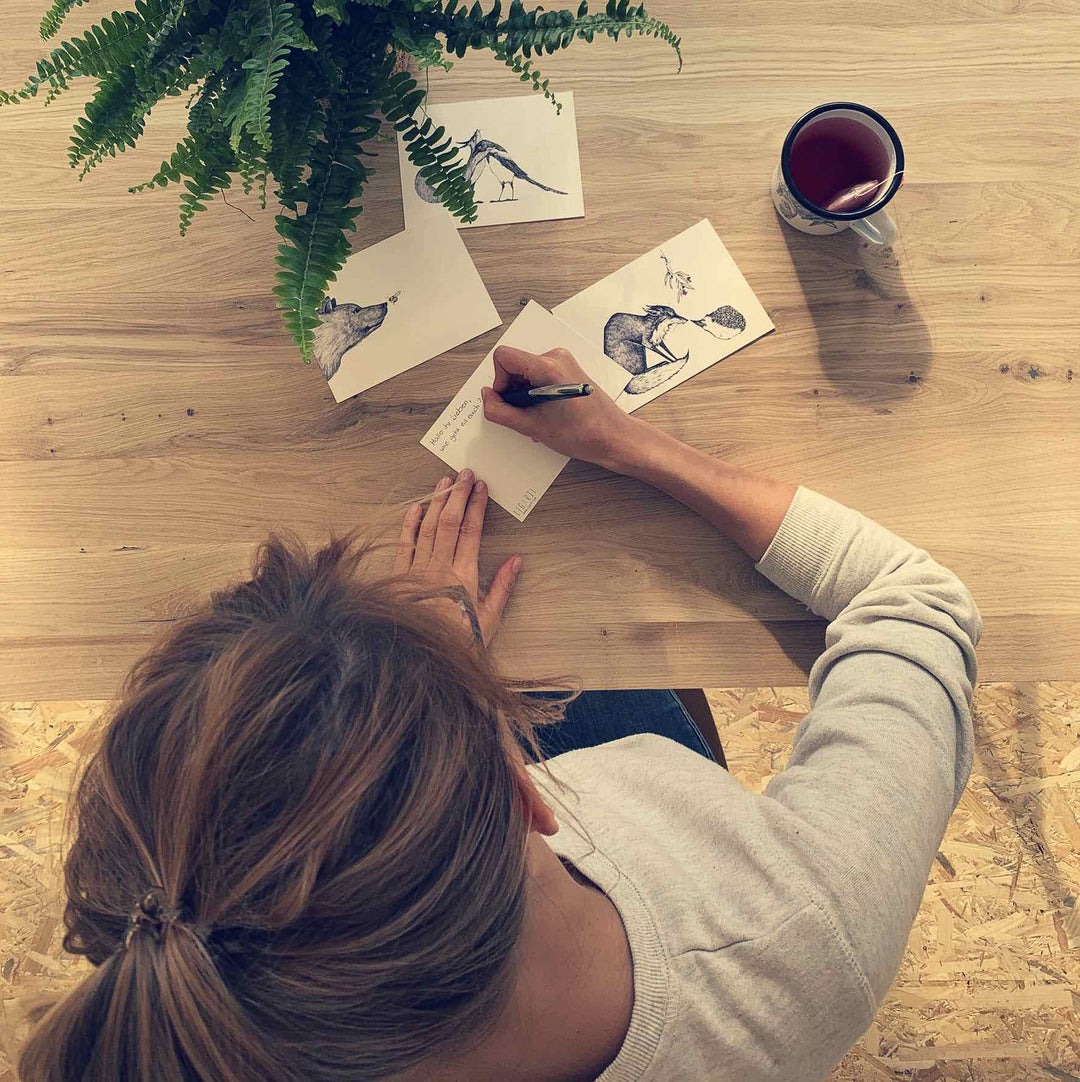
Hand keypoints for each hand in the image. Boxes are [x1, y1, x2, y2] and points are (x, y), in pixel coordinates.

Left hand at [395, 470, 521, 646]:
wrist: (417, 661)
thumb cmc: (458, 643)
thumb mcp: (488, 621)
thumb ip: (502, 588)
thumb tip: (517, 560)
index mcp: (463, 577)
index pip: (471, 532)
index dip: (476, 506)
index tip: (481, 487)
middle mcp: (438, 568)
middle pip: (448, 523)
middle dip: (457, 495)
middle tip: (465, 473)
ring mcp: (416, 571)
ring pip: (426, 528)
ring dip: (436, 503)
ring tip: (444, 481)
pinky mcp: (398, 578)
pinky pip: (403, 545)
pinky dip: (409, 525)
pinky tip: (414, 507)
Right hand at [481, 345, 642, 470]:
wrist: (612, 436)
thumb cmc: (583, 433)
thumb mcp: (532, 426)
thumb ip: (501, 411)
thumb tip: (487, 397)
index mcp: (548, 367)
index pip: (504, 357)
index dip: (499, 382)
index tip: (509, 401)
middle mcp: (556, 357)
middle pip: (514, 366)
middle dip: (514, 392)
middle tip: (527, 416)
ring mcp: (564, 361)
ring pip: (525, 372)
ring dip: (525, 396)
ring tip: (540, 417)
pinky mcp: (568, 369)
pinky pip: (539, 375)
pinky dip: (536, 393)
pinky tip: (547, 412)